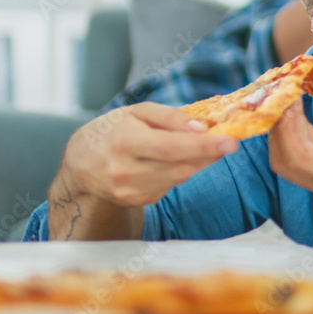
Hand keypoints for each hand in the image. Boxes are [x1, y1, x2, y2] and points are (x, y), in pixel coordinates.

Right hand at [62, 102, 237, 206]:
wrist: (81, 162)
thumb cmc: (113, 129)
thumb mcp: (137, 112)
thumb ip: (171, 117)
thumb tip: (202, 128)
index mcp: (125, 142)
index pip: (171, 147)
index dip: (203, 146)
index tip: (231, 142)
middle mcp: (126, 171)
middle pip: (181, 166)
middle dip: (209, 154)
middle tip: (227, 142)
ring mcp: (131, 191)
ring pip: (180, 178)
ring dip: (197, 162)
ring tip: (199, 147)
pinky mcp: (138, 201)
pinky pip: (171, 186)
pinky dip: (180, 171)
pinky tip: (173, 161)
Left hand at [269, 100, 312, 238]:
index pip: (298, 157)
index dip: (286, 128)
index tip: (287, 98)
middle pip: (285, 160)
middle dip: (277, 127)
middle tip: (282, 93)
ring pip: (290, 162)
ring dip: (284, 132)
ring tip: (289, 100)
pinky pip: (302, 162)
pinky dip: (295, 138)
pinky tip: (301, 119)